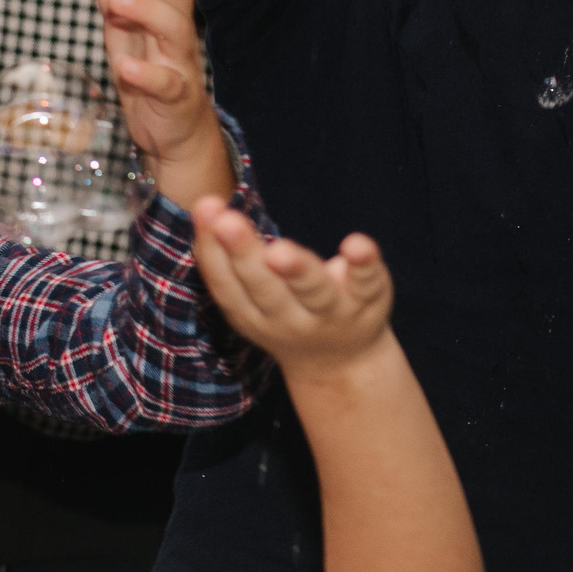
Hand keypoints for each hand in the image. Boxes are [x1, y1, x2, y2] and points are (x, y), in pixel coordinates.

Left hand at [73, 0, 232, 203]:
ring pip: (174, 28)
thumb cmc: (148, 70)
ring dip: (144, 9)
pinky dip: (146, 73)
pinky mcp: (176, 99)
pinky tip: (124, 65)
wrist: (175, 135)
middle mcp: (177, 28)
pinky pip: (166, 83)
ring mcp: (180, 63)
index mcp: (164, 4)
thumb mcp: (120, 26)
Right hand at [192, 202, 393, 379]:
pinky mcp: (369, 299)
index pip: (226, 283)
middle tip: (228, 221)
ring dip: (297, 269)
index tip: (205, 206)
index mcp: (251, 314)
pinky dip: (363, 263)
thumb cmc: (284, 314)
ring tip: (280, 251)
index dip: (212, 247)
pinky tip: (357, 244)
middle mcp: (288, 318)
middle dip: (245, 253)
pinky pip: (367, 281)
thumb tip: (203, 206)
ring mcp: (331, 311)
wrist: (341, 365)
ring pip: (313, 290)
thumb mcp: (249, 299)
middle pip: (264, 288)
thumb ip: (228, 260)